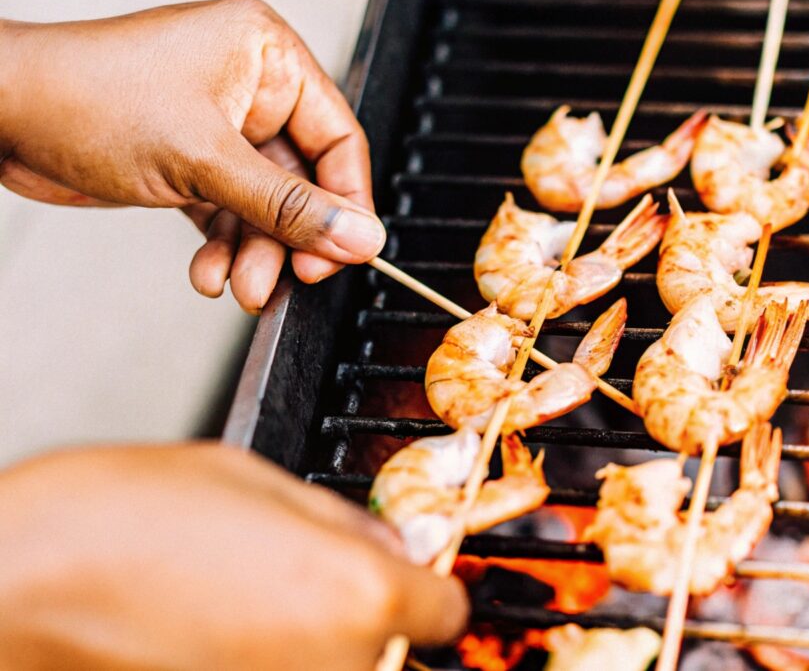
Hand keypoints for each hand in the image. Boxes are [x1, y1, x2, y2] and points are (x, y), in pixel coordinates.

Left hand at [0, 0, 384, 311]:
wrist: (2, 117)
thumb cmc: (87, 98)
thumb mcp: (205, 159)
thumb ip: (289, 206)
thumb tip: (358, 236)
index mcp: (267, 56)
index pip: (338, 138)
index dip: (347, 202)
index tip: (349, 252)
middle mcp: (249, 89)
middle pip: (303, 181)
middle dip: (290, 238)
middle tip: (291, 278)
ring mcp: (219, 129)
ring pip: (265, 207)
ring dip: (255, 253)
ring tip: (240, 285)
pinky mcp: (192, 163)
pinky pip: (229, 214)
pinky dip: (223, 248)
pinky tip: (208, 272)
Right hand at [0, 444, 466, 669]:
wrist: (10, 590)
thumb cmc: (115, 524)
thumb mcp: (251, 478)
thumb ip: (339, 518)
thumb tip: (387, 541)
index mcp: (356, 594)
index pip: (443, 611)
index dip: (423, 586)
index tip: (401, 574)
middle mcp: (335, 669)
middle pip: (387, 647)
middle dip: (352, 613)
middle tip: (290, 578)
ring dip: (302, 645)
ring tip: (237, 604)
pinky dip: (258, 665)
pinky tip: (212, 638)